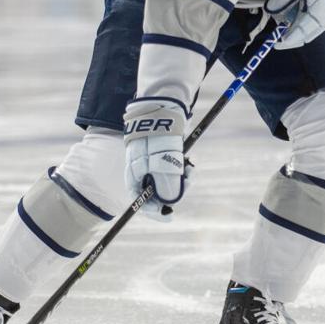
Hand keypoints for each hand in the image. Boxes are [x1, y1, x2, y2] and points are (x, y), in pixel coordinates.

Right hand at [123, 98, 189, 220]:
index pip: (139, 200)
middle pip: (156, 191)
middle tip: (188, 182)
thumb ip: (166, 185)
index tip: (169, 215)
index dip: (153, 211)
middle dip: (173, 191)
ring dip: (180, 179)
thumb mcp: (163, 164)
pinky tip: (189, 163)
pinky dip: (182, 168)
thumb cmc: (158, 137)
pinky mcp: (163, 152)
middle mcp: (141, 169)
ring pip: (167, 179)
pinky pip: (173, 168)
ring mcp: (151, 160)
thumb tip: (170, 201)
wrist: (163, 108)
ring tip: (190, 169)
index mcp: (134, 174)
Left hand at [263, 0, 324, 49]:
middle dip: (293, 35)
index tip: (275, 44)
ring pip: (314, 27)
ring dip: (301, 26)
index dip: (286, 41)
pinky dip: (308, 19)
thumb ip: (281, 0)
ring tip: (289, 20)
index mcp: (317, 15)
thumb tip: (272, 12)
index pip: (300, 35)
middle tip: (281, 32)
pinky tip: (301, 12)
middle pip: (308, 34)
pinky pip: (320, 19)